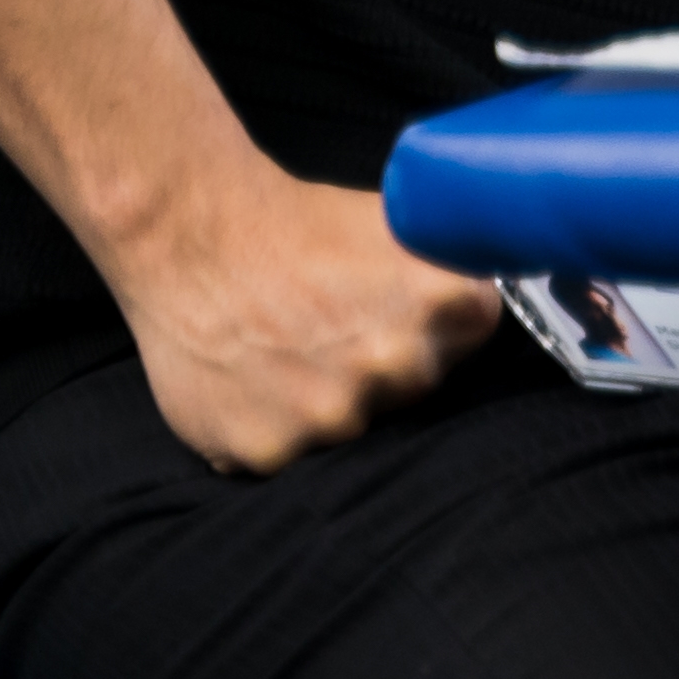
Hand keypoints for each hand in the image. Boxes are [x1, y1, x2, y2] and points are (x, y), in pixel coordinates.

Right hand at [109, 164, 503, 471]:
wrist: (188, 234)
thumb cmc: (289, 225)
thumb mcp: (395, 221)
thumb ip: (450, 270)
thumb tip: (490, 301)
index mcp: (441, 303)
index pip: (475, 337)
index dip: (440, 325)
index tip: (403, 310)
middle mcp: (395, 363)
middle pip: (418, 388)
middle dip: (385, 365)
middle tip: (330, 327)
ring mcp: (332, 413)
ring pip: (355, 428)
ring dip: (329, 402)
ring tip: (286, 352)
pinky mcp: (270, 449)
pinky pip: (292, 456)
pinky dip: (274, 427)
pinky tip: (254, 381)